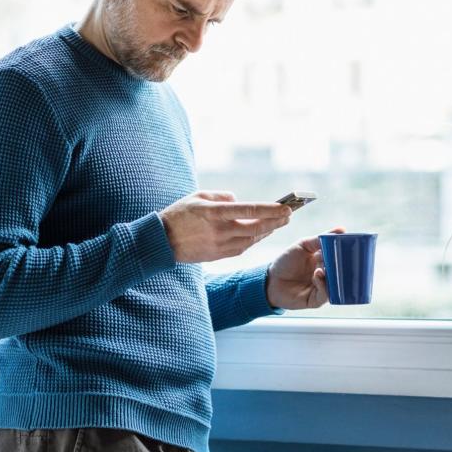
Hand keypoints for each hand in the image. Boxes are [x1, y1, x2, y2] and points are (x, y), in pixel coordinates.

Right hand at [159, 191, 291, 263]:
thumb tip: (239, 202)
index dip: (270, 209)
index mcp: (214, 212)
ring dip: (266, 232)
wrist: (162, 240)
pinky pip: (242, 248)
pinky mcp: (218, 255)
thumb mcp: (198, 196)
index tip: (286, 207)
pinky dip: (253, 240)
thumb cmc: (179, 214)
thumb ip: (222, 196)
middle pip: (255, 228)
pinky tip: (260, 234)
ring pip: (251, 240)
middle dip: (275, 222)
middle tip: (288, 216)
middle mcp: (219, 230)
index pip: (249, 210)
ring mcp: (219, 245)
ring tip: (277, 223)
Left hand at [266, 228, 345, 309]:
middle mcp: (326, 276)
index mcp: (324, 262)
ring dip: (332, 275)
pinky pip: (325, 294)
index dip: (344, 253)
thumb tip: (341, 229)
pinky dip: (323, 284)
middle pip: (341, 272)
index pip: (340, 258)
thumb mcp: (303, 245)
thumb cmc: (285, 262)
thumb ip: (319, 239)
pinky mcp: (316, 300)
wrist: (270, 280)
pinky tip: (317, 274)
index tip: (349, 246)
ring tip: (325, 266)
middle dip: (341, 265)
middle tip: (341, 257)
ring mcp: (322, 288)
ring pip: (335, 284)